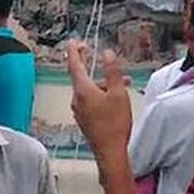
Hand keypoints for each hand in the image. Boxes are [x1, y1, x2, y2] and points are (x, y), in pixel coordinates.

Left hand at [66, 41, 131, 161]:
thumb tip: (107, 53)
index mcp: (83, 90)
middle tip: (91, 53)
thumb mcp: (118, 93)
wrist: (110, 152)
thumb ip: (112, 72)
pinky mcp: (84, 119)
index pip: (74, 64)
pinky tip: (114, 99)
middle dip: (90, 66)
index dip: (74, 51)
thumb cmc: (114, 125)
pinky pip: (89, 101)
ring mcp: (79, 110)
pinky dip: (99, 95)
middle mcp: (77, 99)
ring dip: (101, 83)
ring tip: (121, 84)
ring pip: (88, 90)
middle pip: (81, 77)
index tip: (73, 41)